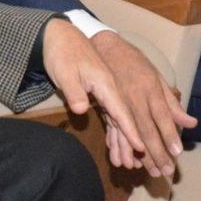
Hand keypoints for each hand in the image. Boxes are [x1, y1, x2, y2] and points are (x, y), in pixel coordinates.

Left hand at [41, 19, 151, 170]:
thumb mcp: (65, 72)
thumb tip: (80, 110)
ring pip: (118, 120)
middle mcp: (110, 89)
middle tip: (140, 163)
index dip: (130, 130)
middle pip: (124, 118)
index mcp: (106, 82)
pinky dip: (115, 132)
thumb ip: (74, 91)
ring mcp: (106, 92)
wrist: (60, 37)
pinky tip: (118, 148)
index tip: (140, 147)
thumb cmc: (63, 53)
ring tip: (128, 163)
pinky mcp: (99, 94)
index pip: (120, 110)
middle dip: (132, 141)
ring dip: (124, 141)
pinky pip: (111, 116)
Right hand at [92, 31, 195, 177]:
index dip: (169, 134)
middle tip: (166, 171)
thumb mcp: (158, 77)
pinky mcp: (107, 109)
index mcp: (150, 89)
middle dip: (157, 152)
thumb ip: (172, 103)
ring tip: (150, 172)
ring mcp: (119, 104)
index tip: (177, 152)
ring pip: (130, 134)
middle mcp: (134, 98)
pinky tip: (126, 161)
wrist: (106, 49)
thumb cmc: (136, 63)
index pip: (162, 116)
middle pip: (147, 130)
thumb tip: (191, 122)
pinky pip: (114, 132)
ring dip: (140, 155)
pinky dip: (120, 148)